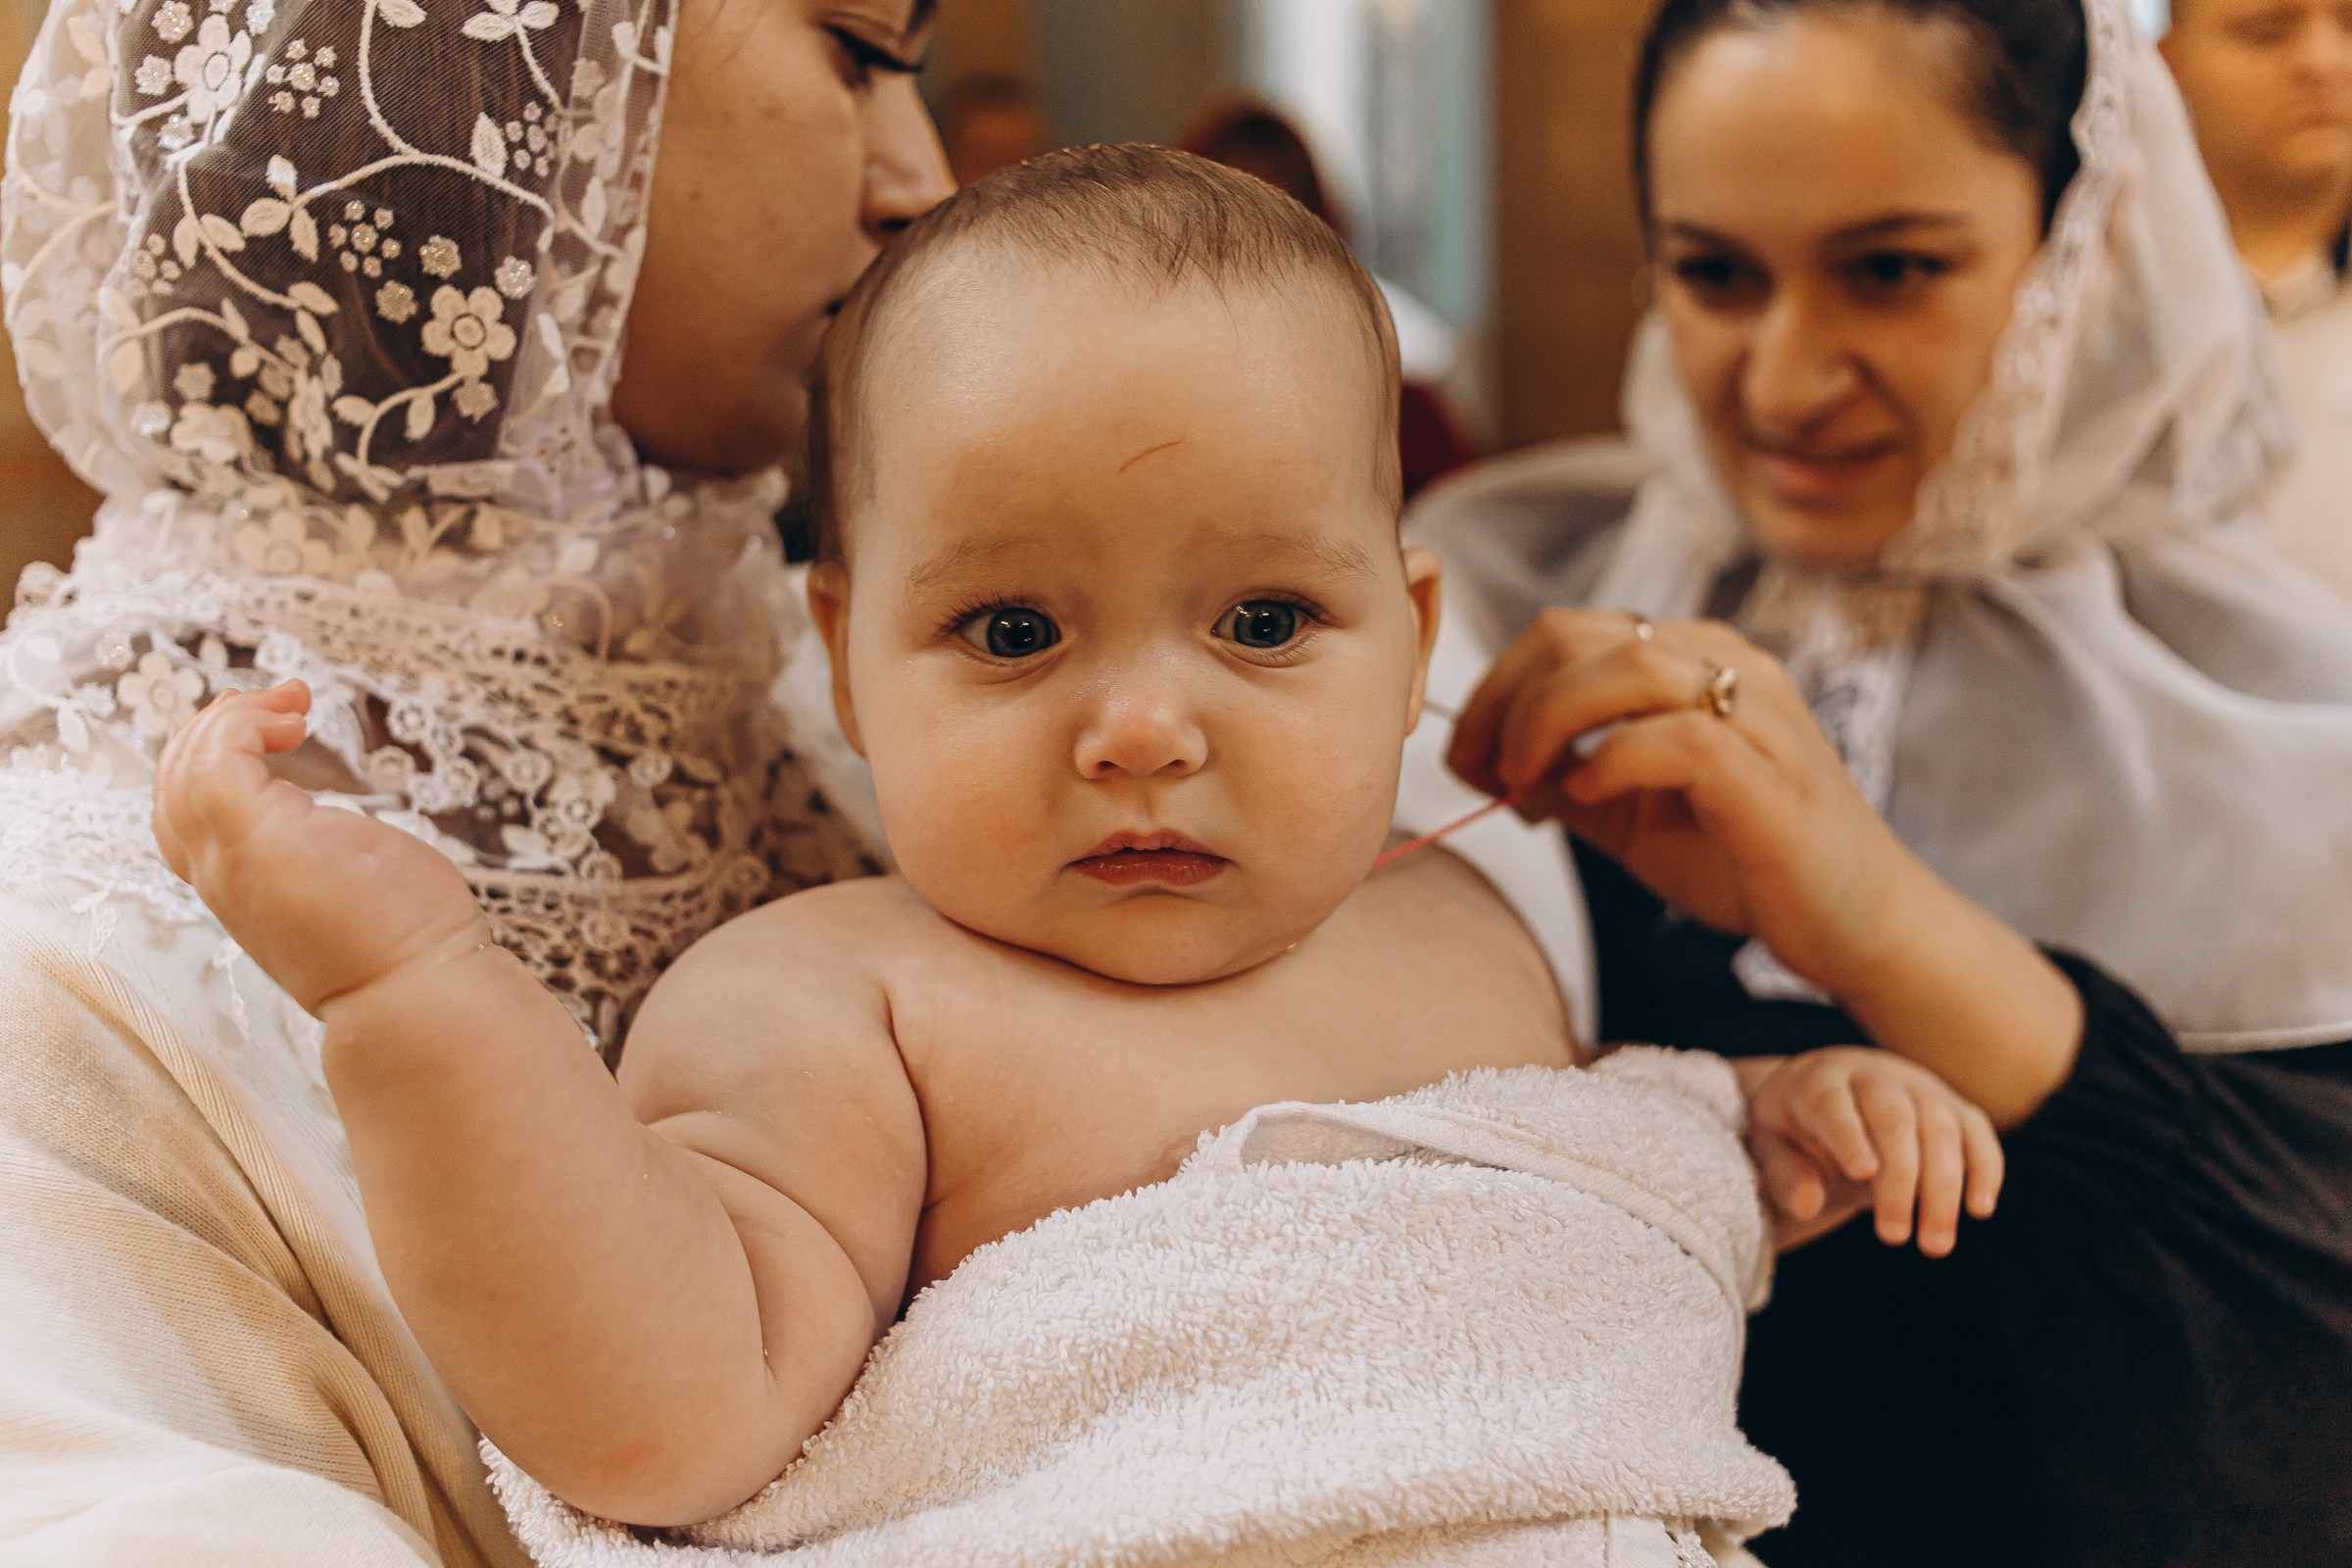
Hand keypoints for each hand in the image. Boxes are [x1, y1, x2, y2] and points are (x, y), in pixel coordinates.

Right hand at [153, 681, 489, 1015]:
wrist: (418, 990)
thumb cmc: (405, 941)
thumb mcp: (350, 881)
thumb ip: (323, 851)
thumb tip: (337, 823)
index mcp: (241, 885)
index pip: (186, 815)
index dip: (213, 761)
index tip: (274, 724)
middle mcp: (222, 876)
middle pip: (173, 784)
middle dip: (217, 728)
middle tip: (282, 702)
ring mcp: (233, 859)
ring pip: (185, 768)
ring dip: (233, 719)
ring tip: (292, 705)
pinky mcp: (257, 840)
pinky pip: (215, 761)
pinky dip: (244, 725)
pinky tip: (295, 722)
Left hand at [1447, 608, 2082, 1126]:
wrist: (1858, 925)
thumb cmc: (1746, 862)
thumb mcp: (1630, 814)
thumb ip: (1564, 778)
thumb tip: (1485, 763)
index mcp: (1693, 659)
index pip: (1566, 631)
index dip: (1496, 687)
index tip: (1465, 754)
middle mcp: (1728, 664)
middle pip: (1578, 635)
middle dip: (1503, 702)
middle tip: (1478, 772)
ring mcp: (1757, 713)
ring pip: (1627, 666)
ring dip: (1546, 723)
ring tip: (1521, 782)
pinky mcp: (1770, 774)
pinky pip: (1678, 736)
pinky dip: (1612, 763)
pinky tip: (1585, 801)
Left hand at [1737, 1050, 2003, 1256]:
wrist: (1830, 1094)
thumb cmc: (1794, 1128)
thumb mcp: (1770, 1147)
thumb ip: (1782, 1174)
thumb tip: (1807, 1205)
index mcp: (1819, 1082)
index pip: (1833, 1103)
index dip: (1848, 1135)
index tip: (1860, 1172)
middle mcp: (1874, 1076)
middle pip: (1894, 1119)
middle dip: (1900, 1179)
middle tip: (1894, 1237)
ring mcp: (1918, 1087)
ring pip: (1941, 1127)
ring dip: (1943, 1187)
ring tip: (1934, 1244)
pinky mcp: (1952, 1106)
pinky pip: (1976, 1131)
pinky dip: (1984, 1168)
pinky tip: (1979, 1209)